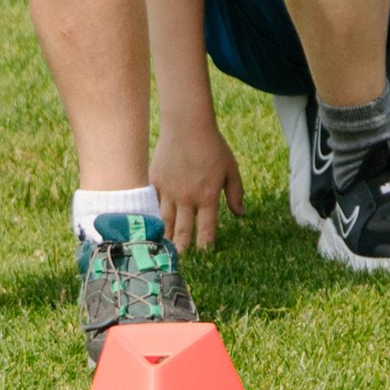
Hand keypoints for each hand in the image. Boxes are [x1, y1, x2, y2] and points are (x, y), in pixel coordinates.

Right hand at [151, 120, 243, 253]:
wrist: (187, 124)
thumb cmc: (212, 145)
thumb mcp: (231, 168)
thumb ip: (236, 193)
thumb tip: (241, 214)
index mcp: (208, 196)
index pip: (206, 230)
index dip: (205, 247)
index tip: (205, 258)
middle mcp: (187, 198)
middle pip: (183, 231)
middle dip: (182, 250)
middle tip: (180, 264)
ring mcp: (169, 191)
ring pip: (165, 222)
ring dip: (165, 238)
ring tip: (163, 252)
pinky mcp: (155, 181)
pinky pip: (153, 203)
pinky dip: (151, 216)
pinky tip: (148, 227)